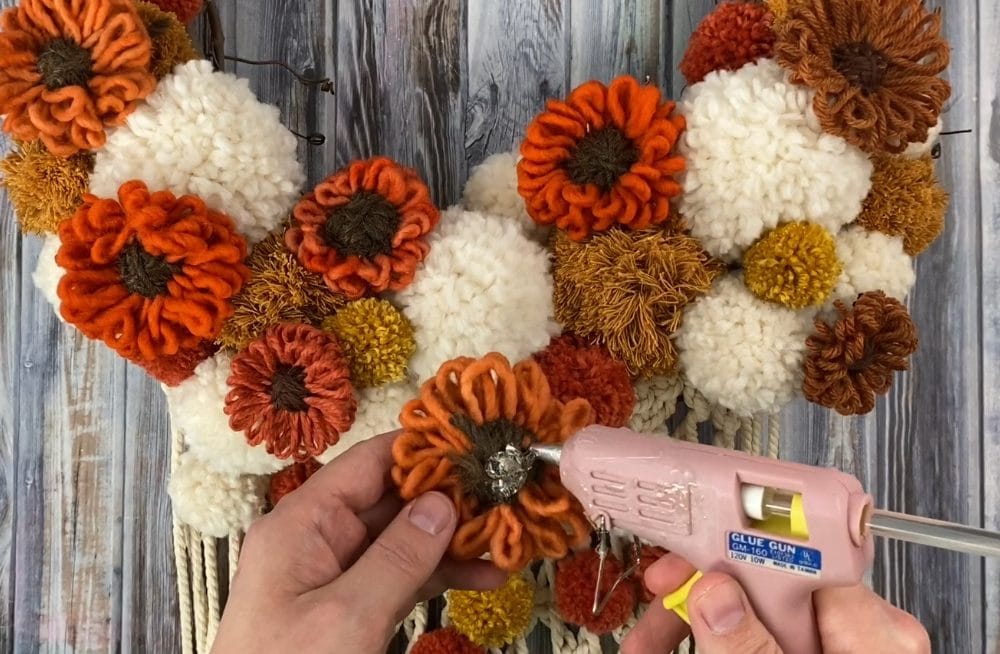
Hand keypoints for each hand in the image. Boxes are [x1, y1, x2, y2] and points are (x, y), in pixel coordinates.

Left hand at [211, 432, 506, 653]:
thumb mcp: (346, 617)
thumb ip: (397, 557)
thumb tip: (442, 503)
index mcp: (302, 523)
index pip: (367, 463)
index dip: (421, 450)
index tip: (475, 445)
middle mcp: (317, 539)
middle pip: (390, 500)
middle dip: (449, 498)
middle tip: (506, 495)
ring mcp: (334, 575)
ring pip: (403, 540)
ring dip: (454, 541)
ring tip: (507, 541)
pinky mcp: (350, 608)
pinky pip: (401, 577)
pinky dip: (441, 575)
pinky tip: (484, 576)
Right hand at [621, 553, 929, 653]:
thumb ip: (749, 650)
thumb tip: (714, 592)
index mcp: (872, 632)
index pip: (804, 555)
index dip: (737, 546)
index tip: (686, 556)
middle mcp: (861, 633)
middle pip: (766, 585)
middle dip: (699, 596)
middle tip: (654, 606)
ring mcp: (835, 649)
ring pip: (753, 615)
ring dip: (695, 626)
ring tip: (646, 645)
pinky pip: (760, 637)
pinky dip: (716, 645)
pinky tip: (682, 648)